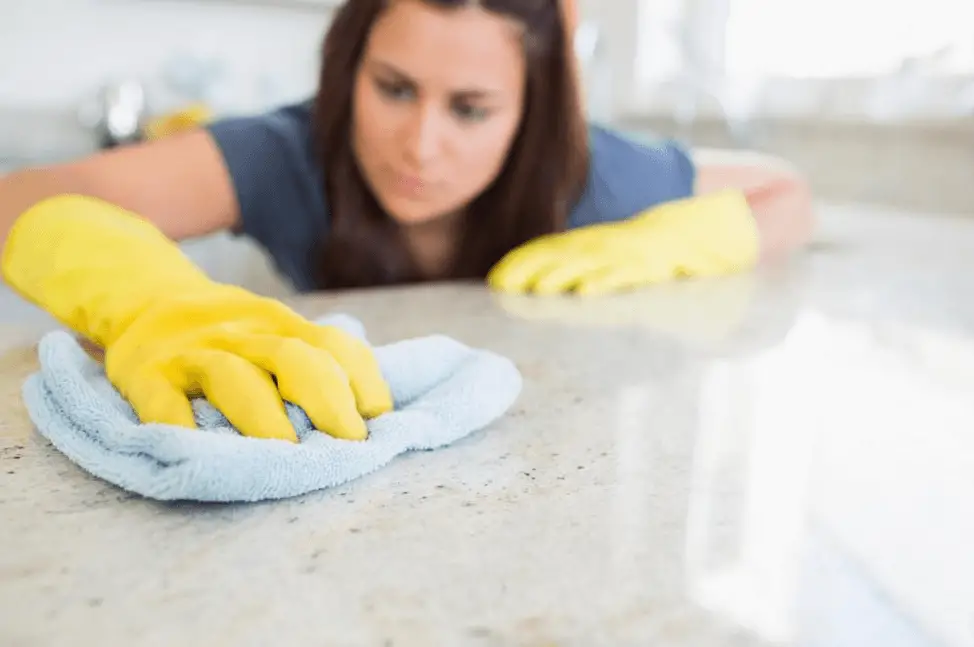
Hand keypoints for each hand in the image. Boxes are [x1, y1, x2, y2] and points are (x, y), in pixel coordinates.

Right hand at [2, 195, 391, 441]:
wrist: (146, 300)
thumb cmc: (231, 337)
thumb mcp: (276, 334)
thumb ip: (317, 364)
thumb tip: (378, 416)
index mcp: (281, 326)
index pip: (333, 345)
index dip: (362, 378)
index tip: (379, 416)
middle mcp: (242, 335)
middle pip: (291, 357)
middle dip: (326, 398)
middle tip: (348, 441)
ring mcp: (193, 354)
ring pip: (232, 376)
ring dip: (264, 415)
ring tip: (287, 452)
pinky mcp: (146, 376)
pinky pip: (163, 404)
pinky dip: (181, 428)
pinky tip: (202, 453)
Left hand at [487, 189, 759, 295]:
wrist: (712, 225)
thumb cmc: (660, 246)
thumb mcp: (618, 249)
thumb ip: (587, 262)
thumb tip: (551, 282)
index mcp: (597, 241)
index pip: (551, 249)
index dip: (523, 263)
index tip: (498, 279)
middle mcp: (610, 245)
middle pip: (563, 257)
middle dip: (532, 271)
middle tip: (504, 285)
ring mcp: (632, 254)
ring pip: (590, 265)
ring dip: (562, 276)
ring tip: (538, 289)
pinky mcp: (656, 266)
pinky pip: (628, 274)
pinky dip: (608, 282)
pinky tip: (588, 292)